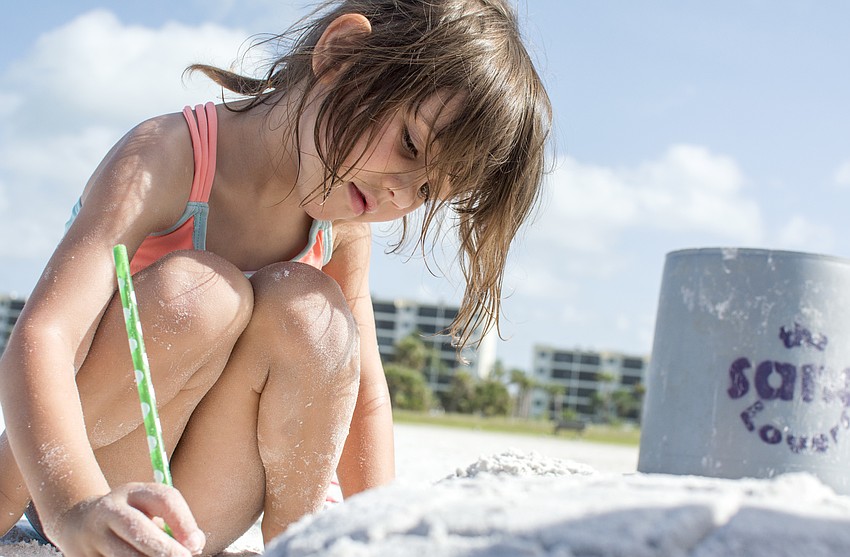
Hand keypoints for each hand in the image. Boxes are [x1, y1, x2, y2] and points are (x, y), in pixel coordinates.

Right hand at [46, 483, 205, 556]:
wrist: (78, 523)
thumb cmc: (132, 518)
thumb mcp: (149, 511)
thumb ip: (173, 524)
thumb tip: (194, 545)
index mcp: (135, 492)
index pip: (164, 499)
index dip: (183, 521)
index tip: (196, 544)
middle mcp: (111, 510)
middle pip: (138, 529)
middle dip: (163, 549)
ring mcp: (93, 535)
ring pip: (123, 555)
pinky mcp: (82, 556)